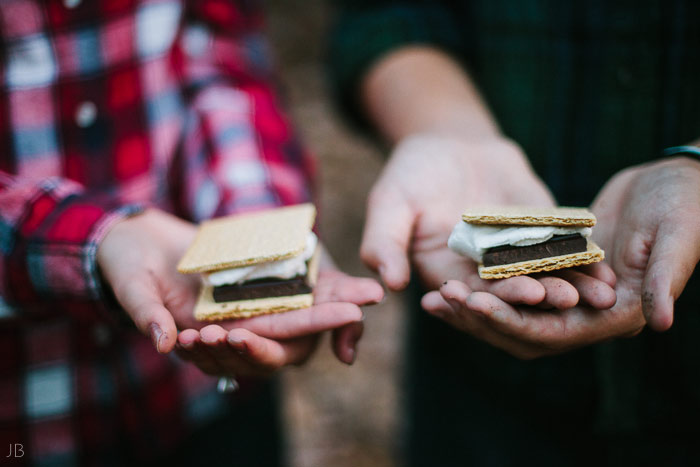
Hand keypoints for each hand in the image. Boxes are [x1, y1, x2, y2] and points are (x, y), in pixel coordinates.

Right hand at [97, 209, 383, 374]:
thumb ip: (147, 313)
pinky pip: (295, 289)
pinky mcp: (257, 279)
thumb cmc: (125, 266)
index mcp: (207, 338)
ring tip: (368, 295)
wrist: (132, 239)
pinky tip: (355, 282)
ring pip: (297, 315)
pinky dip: (324, 287)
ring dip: (331, 306)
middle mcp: (233, 326)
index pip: (248, 351)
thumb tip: (166, 343)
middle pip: (285, 338)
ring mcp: (248, 303)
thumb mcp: (132, 286)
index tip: (295, 334)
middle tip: (358, 310)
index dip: (277, 345)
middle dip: (322, 324)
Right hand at [362, 133, 613, 307]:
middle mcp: (481, 274)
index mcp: (446, 275)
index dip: (497, 296)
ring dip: (570, 287)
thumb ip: (384, 243)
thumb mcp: (389, 204)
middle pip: (512, 292)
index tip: (521, 295)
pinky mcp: (539, 237)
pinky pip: (560, 251)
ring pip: (543, 277)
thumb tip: (387, 284)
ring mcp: (513, 257)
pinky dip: (581, 261)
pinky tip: (605, 267)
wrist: (448, 143)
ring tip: (597, 294)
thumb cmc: (411, 173)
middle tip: (565, 300)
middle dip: (540, 296)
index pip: (472, 294)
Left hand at [420, 156, 699, 357]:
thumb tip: (658, 323)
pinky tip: (452, 273)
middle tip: (436, 302)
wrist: (677, 183)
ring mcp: (569, 295)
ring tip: (432, 296)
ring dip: (473, 306)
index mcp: (614, 316)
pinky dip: (485, 282)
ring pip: (511, 311)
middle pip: (521, 329)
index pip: (549, 332)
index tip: (471, 303)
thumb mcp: (677, 238)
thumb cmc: (687, 207)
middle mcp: (587, 314)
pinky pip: (513, 283)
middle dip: (479, 318)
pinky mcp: (555, 271)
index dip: (508, 320)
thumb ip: (664, 279)